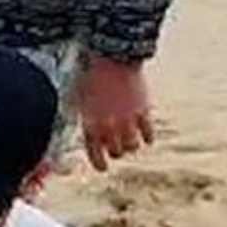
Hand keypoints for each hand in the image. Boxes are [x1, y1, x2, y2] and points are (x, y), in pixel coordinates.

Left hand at [78, 55, 153, 172]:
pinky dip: (148, 138)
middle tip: (117, 149)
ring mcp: (127, 121)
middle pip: (116, 152)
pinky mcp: (143, 112)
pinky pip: (148, 134)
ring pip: (132, 147)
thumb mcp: (78, 101)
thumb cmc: (91, 77)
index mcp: (90, 125)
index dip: (99, 163)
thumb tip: (85, 131)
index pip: (94, 154)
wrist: (113, 59)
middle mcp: (108, 127)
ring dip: (131, 146)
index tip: (103, 167)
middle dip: (116, 152)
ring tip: (132, 143)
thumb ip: (83, 119)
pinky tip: (147, 139)